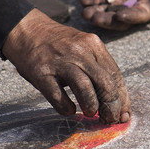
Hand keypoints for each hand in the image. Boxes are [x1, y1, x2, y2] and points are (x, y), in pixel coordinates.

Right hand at [2, 9, 130, 123]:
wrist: (26, 30)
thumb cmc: (58, 44)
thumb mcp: (82, 48)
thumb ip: (98, 69)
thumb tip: (116, 101)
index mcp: (94, 45)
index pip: (115, 75)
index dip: (122, 99)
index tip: (123, 115)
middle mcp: (80, 52)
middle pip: (104, 82)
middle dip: (111, 106)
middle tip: (109, 119)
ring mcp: (60, 62)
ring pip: (85, 88)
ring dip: (92, 106)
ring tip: (91, 114)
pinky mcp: (42, 73)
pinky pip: (58, 96)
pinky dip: (66, 108)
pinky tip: (69, 110)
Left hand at [81, 0, 149, 30]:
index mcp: (146, 11)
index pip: (137, 16)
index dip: (128, 17)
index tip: (119, 16)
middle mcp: (131, 11)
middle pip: (117, 19)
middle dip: (105, 20)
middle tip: (94, 19)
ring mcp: (118, 4)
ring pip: (105, 12)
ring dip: (95, 13)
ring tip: (85, 12)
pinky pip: (98, 1)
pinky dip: (91, 1)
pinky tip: (84, 0)